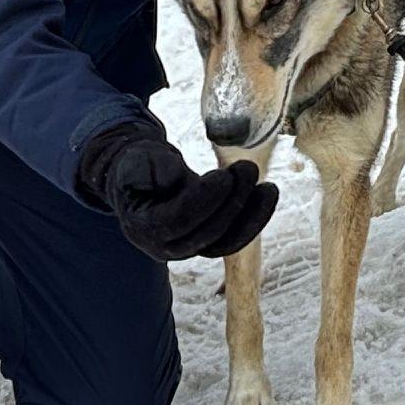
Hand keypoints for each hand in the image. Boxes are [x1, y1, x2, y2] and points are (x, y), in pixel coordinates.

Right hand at [75, 122, 277, 260]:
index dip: (202, 200)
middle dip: (232, 203)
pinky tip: (268, 194)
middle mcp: (164, 246)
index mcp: (142, 226)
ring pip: (224, 243)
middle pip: (205, 235)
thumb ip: (148, 165)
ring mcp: (187, 248)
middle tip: (248, 169)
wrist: (145, 176)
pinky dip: (254, 219)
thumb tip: (175, 176)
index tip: (224, 176)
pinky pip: (233, 238)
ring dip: (250, 217)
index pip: (176, 220)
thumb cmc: (140, 164)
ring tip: (268, 187)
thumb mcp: (135, 157)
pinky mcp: (207, 241)